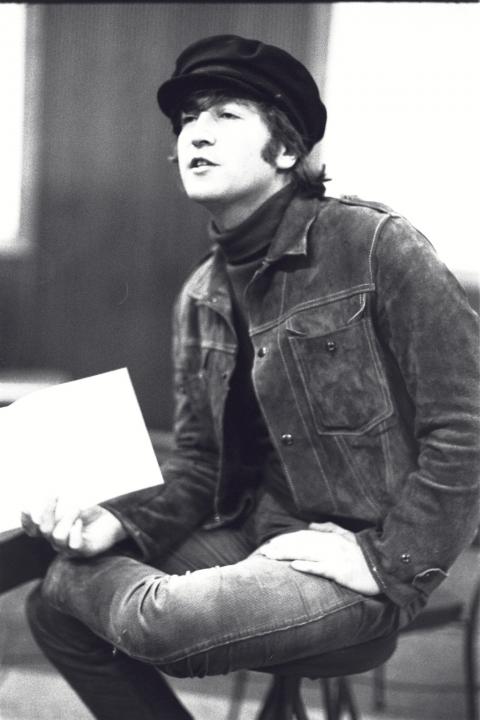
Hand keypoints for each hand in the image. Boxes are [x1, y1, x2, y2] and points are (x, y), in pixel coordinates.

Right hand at [21, 499, 126, 556]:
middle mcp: (58, 540)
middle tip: (57, 495)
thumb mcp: (74, 502)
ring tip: (76, 508)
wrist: (114, 519)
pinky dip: (75, 531)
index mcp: (52, 529)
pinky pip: (73, 544)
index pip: (32, 530)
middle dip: (48, 511)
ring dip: (66, 518)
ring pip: (57, 536)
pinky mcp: (85, 550)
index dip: (26, 521)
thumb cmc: (93, 509)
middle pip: (43, 529)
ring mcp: (70, 547)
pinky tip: (80, 522)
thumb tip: (49, 491)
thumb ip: (60, 501)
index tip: (26, 507)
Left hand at [257, 522, 379, 595]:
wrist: (384, 569)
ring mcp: (335, 557)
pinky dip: (308, 566)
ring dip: (287, 554)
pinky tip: (294, 566)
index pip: (302, 537)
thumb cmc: (365, 554)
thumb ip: (329, 529)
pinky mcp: (340, 571)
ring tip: (271, 557)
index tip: (270, 544)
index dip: (285, 540)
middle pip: (300, 544)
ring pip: (306, 554)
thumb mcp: (348, 536)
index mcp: (331, 537)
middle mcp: (330, 545)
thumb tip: (311, 525)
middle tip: (263, 552)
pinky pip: (321, 568)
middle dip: (280, 547)